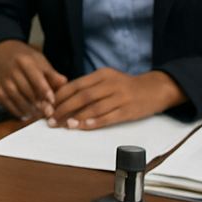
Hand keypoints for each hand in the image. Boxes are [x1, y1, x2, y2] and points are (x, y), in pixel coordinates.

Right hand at [0, 40, 66, 121]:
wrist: (3, 54)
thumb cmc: (26, 59)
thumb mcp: (40, 61)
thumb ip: (52, 74)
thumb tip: (64, 83)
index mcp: (24, 61)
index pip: (35, 78)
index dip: (44, 91)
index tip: (52, 101)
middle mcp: (12, 71)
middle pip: (27, 91)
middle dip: (39, 104)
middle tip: (49, 113)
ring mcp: (3, 83)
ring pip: (18, 100)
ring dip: (31, 110)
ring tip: (41, 114)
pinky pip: (9, 106)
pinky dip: (20, 112)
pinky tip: (28, 114)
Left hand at [48, 68, 185, 129]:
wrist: (153, 89)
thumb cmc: (125, 87)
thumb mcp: (107, 80)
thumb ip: (89, 87)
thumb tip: (63, 99)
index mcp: (102, 74)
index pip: (76, 84)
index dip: (61, 96)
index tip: (49, 105)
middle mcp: (110, 83)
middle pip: (82, 96)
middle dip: (64, 108)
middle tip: (52, 119)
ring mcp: (120, 97)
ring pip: (94, 107)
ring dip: (77, 117)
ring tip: (65, 125)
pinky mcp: (128, 110)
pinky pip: (108, 117)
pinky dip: (94, 122)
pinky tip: (83, 127)